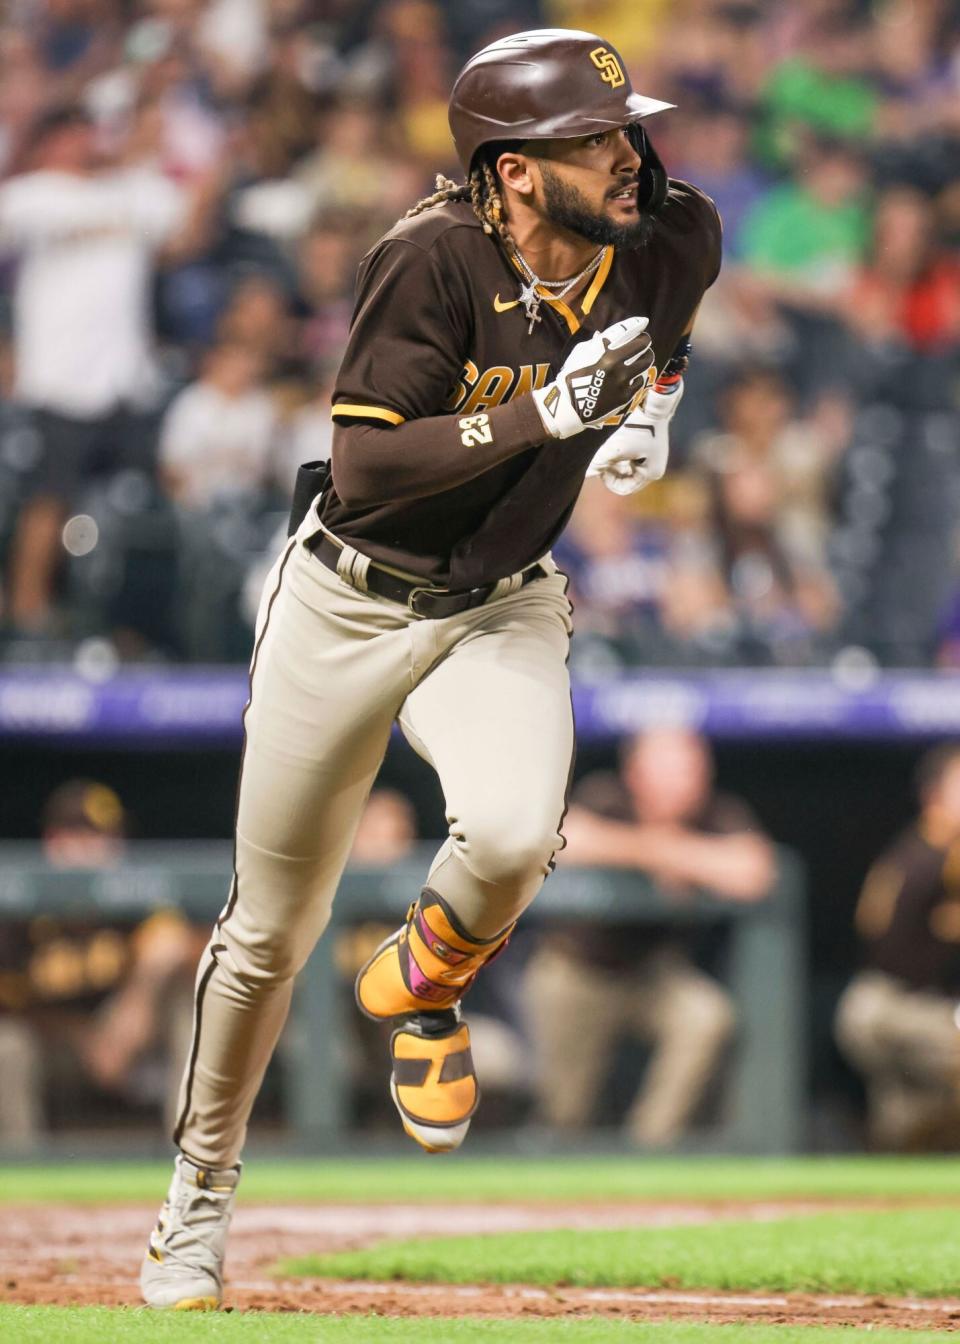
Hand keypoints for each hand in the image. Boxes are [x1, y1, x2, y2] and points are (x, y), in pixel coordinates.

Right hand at [532, 317, 653, 439]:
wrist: (571, 406)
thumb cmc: (572, 378)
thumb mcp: (579, 355)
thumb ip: (594, 344)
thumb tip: (601, 335)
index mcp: (606, 353)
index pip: (630, 334)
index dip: (639, 327)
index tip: (643, 325)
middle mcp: (617, 365)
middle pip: (643, 348)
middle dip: (645, 343)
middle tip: (644, 344)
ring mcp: (623, 381)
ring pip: (645, 364)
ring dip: (646, 358)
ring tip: (644, 358)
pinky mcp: (625, 395)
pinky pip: (639, 382)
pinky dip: (638, 376)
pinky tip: (635, 375)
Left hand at [585, 377, 683, 494]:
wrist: (652, 402)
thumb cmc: (636, 426)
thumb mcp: (615, 447)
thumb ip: (599, 462)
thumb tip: (586, 473)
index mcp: (651, 473)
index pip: (623, 488)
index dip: (609, 480)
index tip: (602, 466)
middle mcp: (654, 468)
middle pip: (624, 478)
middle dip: (611, 469)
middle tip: (602, 456)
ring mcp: (653, 458)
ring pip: (626, 467)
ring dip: (614, 460)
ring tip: (608, 446)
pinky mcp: (649, 447)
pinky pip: (630, 457)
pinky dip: (620, 452)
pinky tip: (614, 440)